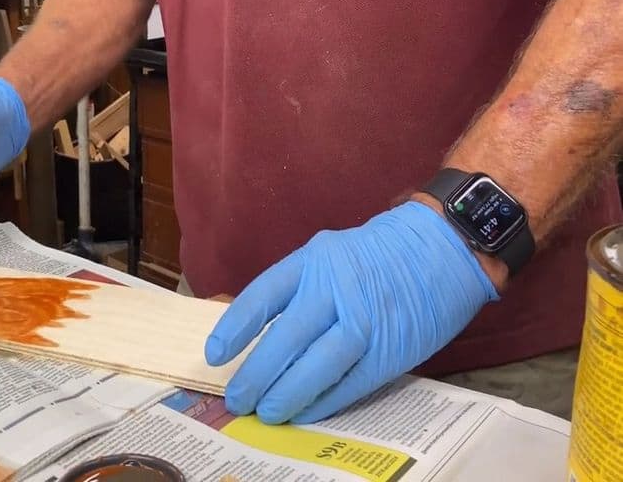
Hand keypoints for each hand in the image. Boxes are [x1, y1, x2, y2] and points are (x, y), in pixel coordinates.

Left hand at [204, 201, 499, 424]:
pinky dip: (325, 400)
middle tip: (237, 399)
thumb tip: (257, 335)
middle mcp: (336, 286)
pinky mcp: (391, 347)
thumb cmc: (377, 254)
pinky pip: (351, 381)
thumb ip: (297, 289)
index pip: (264, 294)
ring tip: (266, 412)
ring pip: (318, 363)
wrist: (443, 246)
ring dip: (288, 393)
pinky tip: (304, 411)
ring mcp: (366, 318)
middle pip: (287, 336)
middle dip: (257, 373)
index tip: (215, 355)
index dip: (235, 327)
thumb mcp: (329, 254)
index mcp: (314, 259)